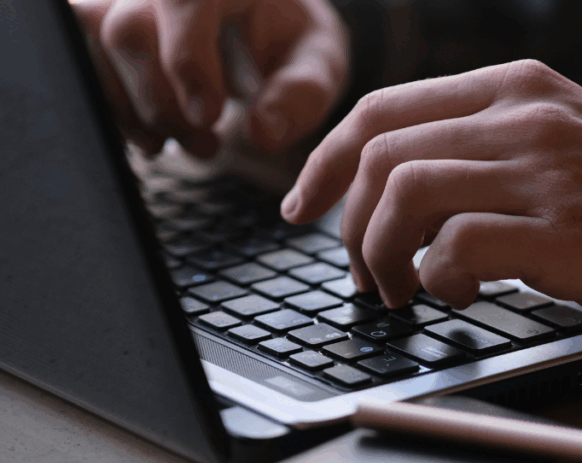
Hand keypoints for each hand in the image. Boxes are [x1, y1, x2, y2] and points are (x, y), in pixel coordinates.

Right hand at [71, 0, 347, 157]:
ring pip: (93, 47)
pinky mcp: (103, 27)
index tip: (208, 116)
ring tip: (187, 146)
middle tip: (206, 145)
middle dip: (161, 103)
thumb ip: (299, 95)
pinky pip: (82, 65)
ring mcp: (126, 0)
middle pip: (127, 29)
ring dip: (134, 113)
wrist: (269, 30)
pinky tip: (157, 138)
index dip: (186, 59)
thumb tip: (263, 133)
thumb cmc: (293, 42)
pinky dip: (115, 113)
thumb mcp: (318, 65)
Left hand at [282, 60, 581, 324]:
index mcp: (516, 88)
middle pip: (381, 153)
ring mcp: (543, 171)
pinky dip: (438, 277)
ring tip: (406, 289)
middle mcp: (522, 117)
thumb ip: (491, 143)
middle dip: (348, 223)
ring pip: (405, 194)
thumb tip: (408, 190)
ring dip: (382, 253)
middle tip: (363, 271)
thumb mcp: (567, 134)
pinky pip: (455, 246)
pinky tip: (462, 292)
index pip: (382, 109)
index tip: (306, 205)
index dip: (325, 160)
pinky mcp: (562, 232)